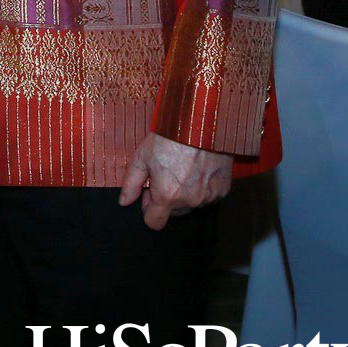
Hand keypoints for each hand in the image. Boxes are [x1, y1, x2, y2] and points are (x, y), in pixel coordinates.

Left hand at [119, 133, 233, 230]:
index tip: (148, 194)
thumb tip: (124, 201)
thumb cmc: (170, 138)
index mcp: (167, 195)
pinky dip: (201, 188)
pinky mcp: (223, 190)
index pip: (154, 222)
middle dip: (166, 199)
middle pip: (172, 213)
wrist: (202, 124)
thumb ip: (131, 184)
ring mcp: (209, 197)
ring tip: (182, 169)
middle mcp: (190, 201)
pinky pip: (207, 197)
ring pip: (190, 205)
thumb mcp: (142, 157)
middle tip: (165, 175)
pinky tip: (197, 170)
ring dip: (184, 194)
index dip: (148, 209)